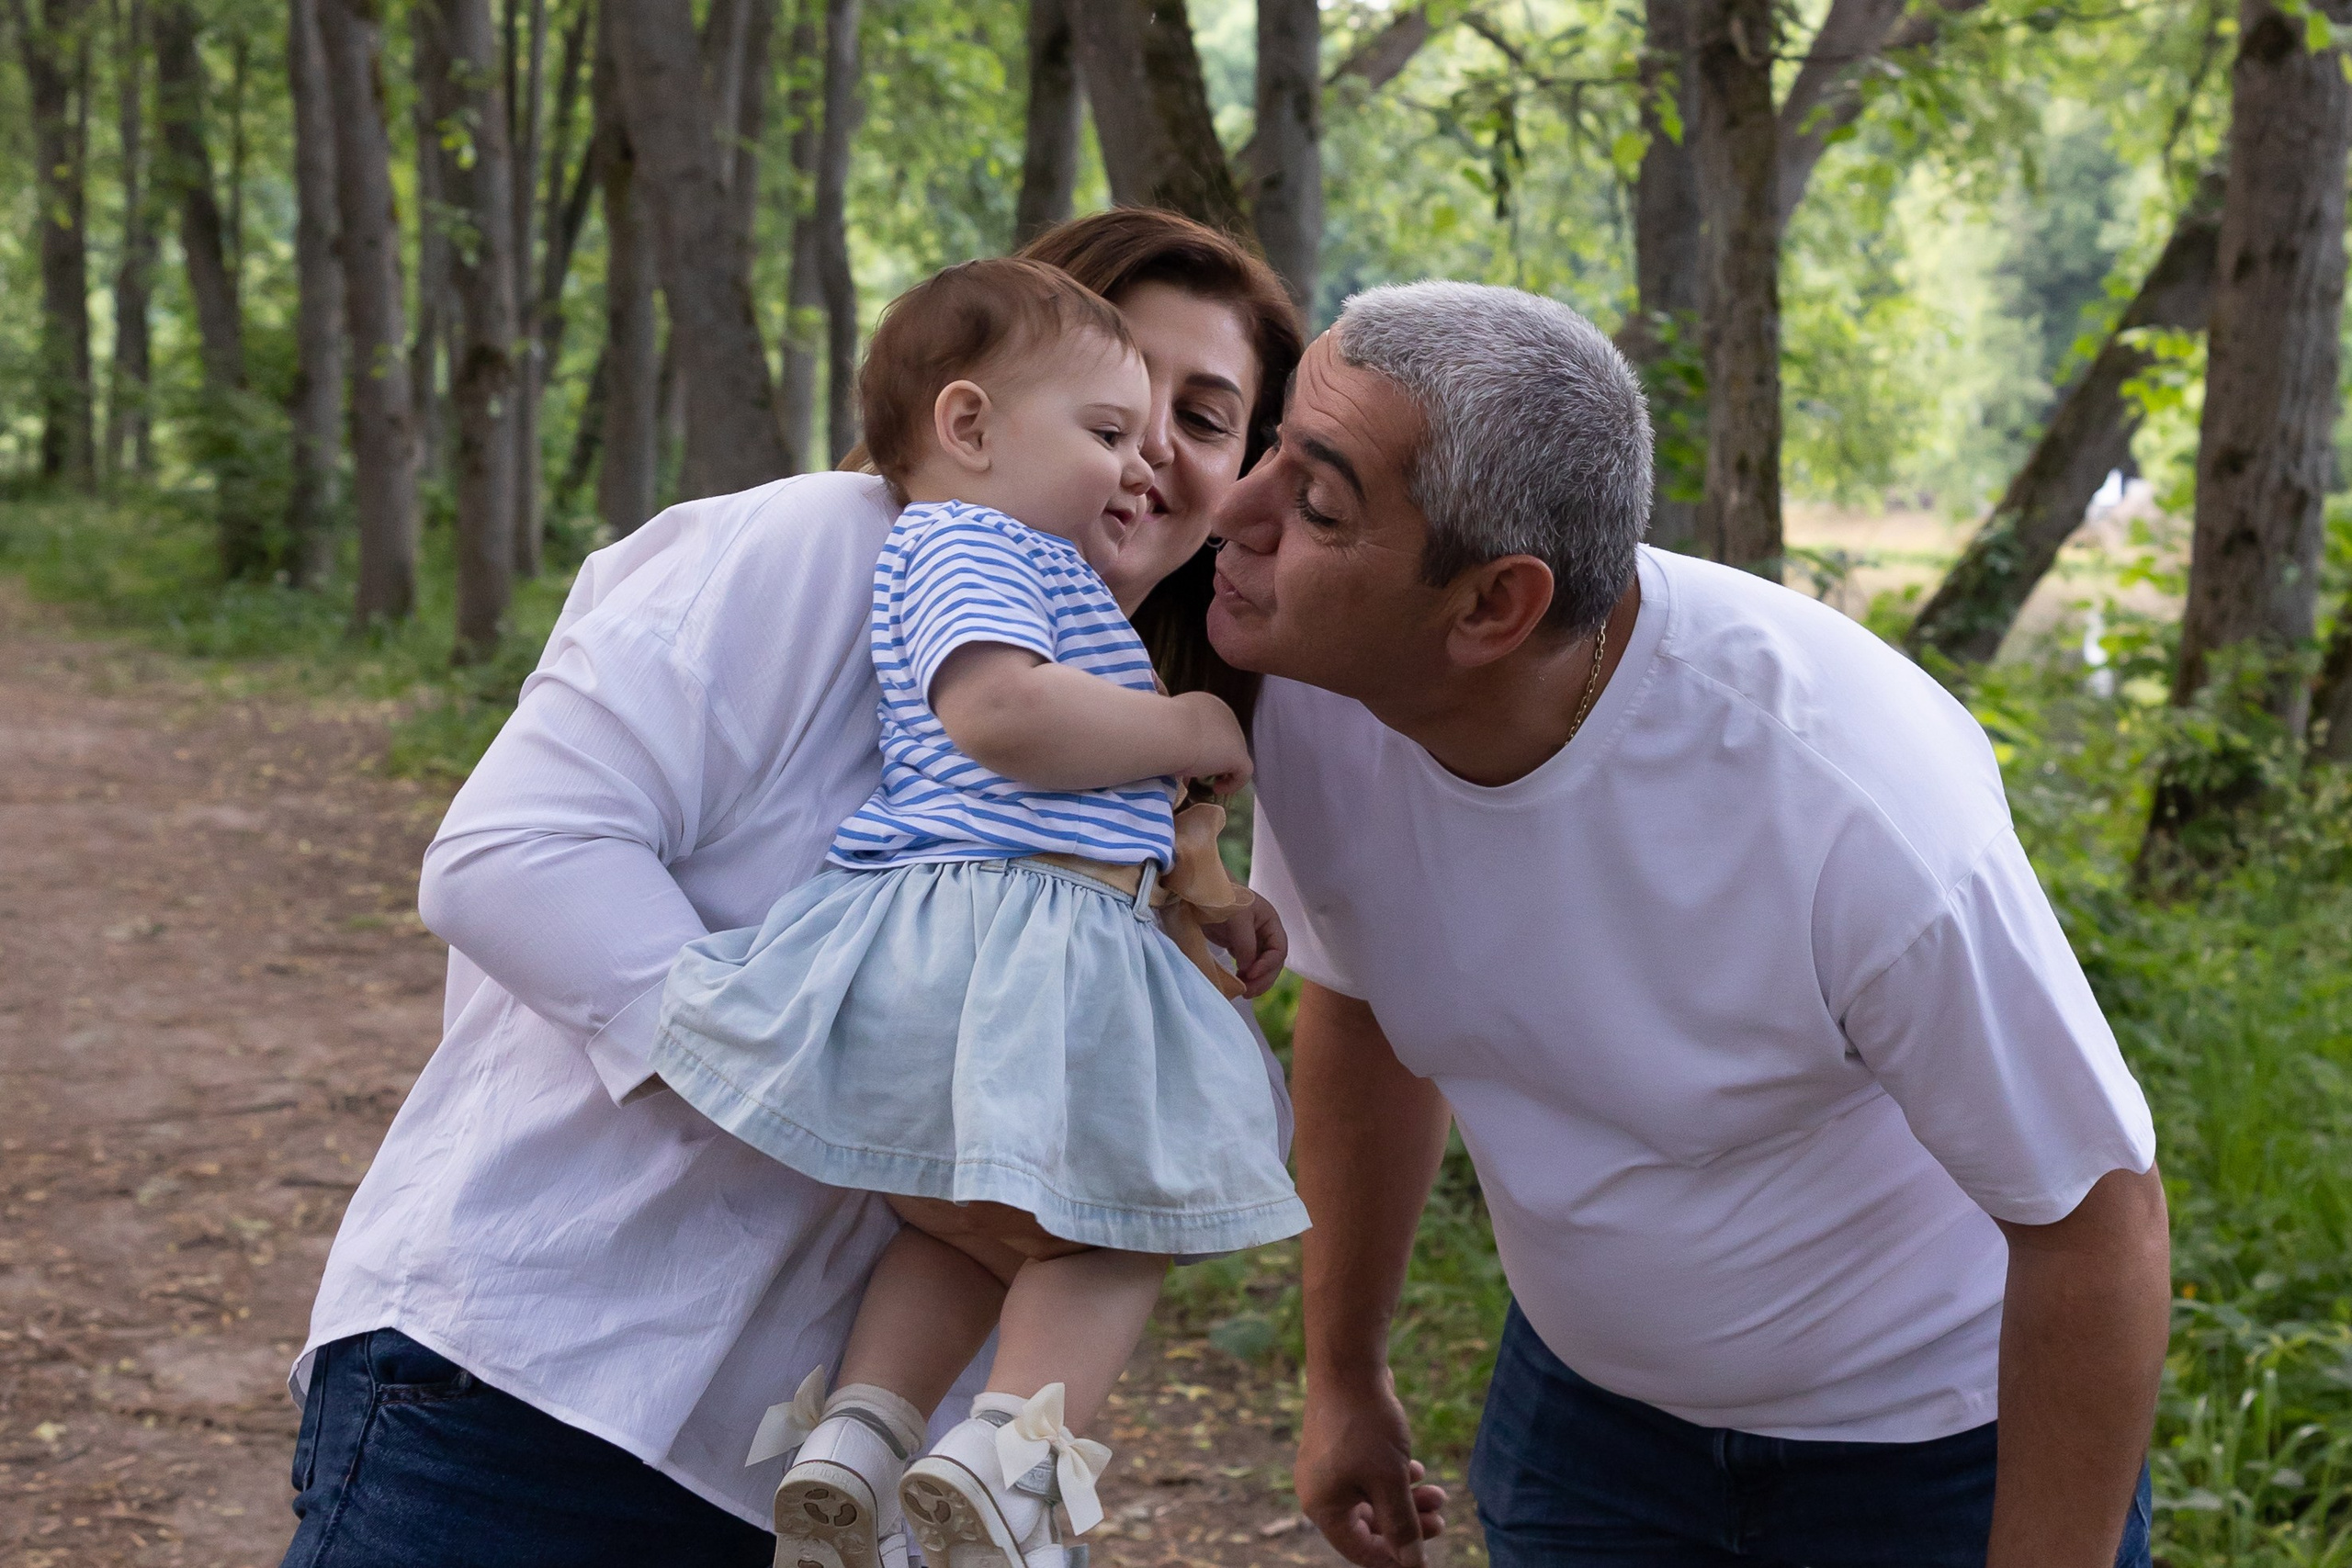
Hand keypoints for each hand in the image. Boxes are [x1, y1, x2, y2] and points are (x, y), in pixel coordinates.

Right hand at [1172, 691, 1251, 792]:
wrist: (1167, 731)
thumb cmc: (1159, 726)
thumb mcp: (1167, 726)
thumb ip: (1176, 733)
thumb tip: (1173, 750)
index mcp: (1207, 703)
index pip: (1212, 725)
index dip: (1205, 743)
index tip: (1192, 757)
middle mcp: (1225, 713)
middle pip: (1225, 739)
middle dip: (1214, 756)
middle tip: (1197, 771)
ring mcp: (1235, 733)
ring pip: (1235, 755)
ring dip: (1222, 769)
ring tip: (1207, 781)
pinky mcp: (1238, 754)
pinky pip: (1244, 772)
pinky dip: (1232, 783)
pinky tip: (1216, 789)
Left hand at [1199, 891, 1286, 997]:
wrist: (1199, 892)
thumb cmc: (1222, 899)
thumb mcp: (1237, 918)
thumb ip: (1246, 944)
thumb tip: (1249, 970)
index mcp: (1270, 922)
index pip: (1279, 950)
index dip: (1268, 965)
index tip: (1251, 973)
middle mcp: (1264, 933)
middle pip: (1272, 962)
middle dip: (1263, 978)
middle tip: (1248, 991)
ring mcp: (1251, 940)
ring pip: (1261, 967)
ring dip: (1255, 980)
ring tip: (1243, 990)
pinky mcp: (1237, 945)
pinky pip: (1247, 965)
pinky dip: (1245, 976)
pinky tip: (1237, 982)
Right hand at [1297, 1371, 1446, 1567]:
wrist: (1350, 1367)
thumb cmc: (1367, 1426)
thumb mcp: (1390, 1481)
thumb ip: (1402, 1526)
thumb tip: (1413, 1565)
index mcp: (1323, 1506)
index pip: (1360, 1549)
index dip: (1394, 1557)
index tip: (1424, 1555)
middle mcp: (1321, 1491)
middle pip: (1369, 1525)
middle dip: (1408, 1525)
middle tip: (1440, 1521)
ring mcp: (1330, 1468)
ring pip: (1374, 1498)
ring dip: (1408, 1500)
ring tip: (1439, 1494)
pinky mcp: (1342, 1448)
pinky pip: (1371, 1476)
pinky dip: (1395, 1479)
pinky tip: (1418, 1470)